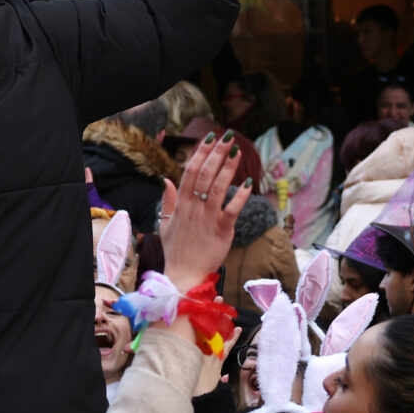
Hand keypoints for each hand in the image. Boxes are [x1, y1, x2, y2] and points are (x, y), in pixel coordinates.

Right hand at [156, 132, 249, 291]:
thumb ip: (167, 201)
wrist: (183, 276)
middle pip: (204, 174)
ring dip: (228, 168)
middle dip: (217, 153)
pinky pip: (231, 210)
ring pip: (217, 187)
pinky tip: (248, 182)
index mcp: (180, 205)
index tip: (210, 137)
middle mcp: (193, 209)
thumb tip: (166, 180)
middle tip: (228, 136)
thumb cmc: (176, 251)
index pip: (189, 172)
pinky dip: (239, 196)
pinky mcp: (221, 232)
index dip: (200, 153)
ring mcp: (207, 220)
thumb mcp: (165, 224)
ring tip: (237, 150)